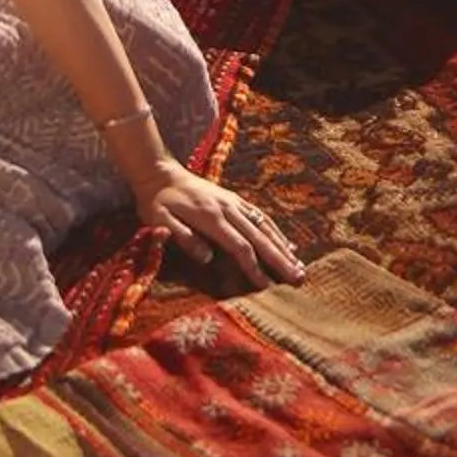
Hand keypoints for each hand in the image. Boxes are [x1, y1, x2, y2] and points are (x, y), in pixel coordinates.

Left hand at [137, 159, 306, 287]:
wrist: (158, 170)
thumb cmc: (156, 201)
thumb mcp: (159, 219)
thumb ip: (182, 237)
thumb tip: (208, 258)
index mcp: (210, 216)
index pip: (238, 245)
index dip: (254, 266)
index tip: (267, 286)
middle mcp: (226, 207)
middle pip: (258, 236)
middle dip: (279, 259)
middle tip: (298, 279)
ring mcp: (232, 201)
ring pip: (264, 225)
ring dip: (282, 246)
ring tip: (300, 266)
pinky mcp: (233, 198)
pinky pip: (259, 215)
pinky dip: (276, 230)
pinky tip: (287, 244)